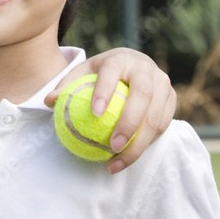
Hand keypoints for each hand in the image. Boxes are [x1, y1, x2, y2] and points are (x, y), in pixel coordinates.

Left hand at [44, 47, 175, 173]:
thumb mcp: (83, 74)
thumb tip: (47, 101)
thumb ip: (66, 86)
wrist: (132, 64)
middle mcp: (145, 68)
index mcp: (120, 58)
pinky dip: (147, 144)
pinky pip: (163, 125)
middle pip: (142, 95)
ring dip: (139, 142)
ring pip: (156, 115)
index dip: (105, 91)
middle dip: (129, 122)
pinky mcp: (172, 99)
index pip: (112, 71)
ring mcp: (163, 83)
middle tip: (112, 145)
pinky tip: (127, 158)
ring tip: (118, 160)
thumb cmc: (101, 73)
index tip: (94, 114)